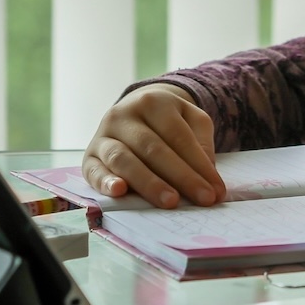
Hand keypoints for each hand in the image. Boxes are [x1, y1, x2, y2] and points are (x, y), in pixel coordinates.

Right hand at [82, 83, 226, 208]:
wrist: (135, 109)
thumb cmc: (169, 121)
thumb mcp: (191, 119)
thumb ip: (202, 142)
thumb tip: (207, 175)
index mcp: (153, 102)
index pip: (178, 136)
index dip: (199, 164)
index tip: (216, 191)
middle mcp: (123, 115)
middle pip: (153, 148)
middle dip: (180, 176)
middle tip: (202, 199)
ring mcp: (103, 135)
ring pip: (124, 159)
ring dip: (148, 183)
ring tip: (171, 202)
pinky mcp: (88, 156)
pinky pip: (94, 170)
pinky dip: (105, 182)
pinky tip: (120, 192)